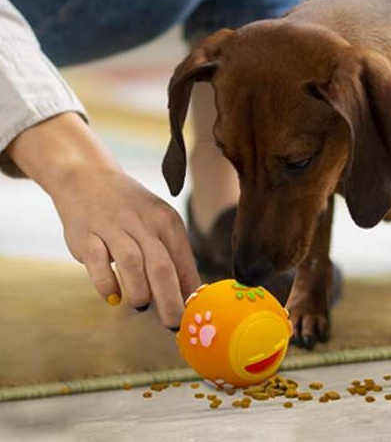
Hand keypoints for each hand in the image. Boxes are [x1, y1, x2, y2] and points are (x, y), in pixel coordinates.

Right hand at [7, 113, 199, 328]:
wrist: (88, 178)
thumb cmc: (131, 210)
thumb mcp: (158, 224)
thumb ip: (173, 257)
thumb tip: (190, 294)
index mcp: (167, 221)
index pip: (184, 261)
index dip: (189, 292)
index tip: (192, 316)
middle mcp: (143, 223)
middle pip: (162, 267)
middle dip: (170, 301)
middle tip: (173, 323)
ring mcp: (113, 227)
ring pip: (132, 263)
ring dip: (140, 291)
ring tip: (142, 305)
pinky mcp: (87, 235)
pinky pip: (97, 263)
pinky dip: (107, 284)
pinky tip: (113, 297)